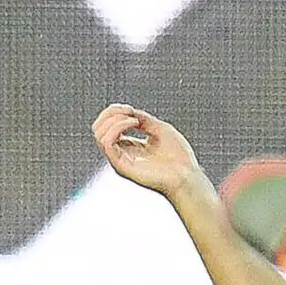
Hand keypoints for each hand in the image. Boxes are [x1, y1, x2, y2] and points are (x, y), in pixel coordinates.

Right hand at [91, 104, 205, 199]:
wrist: (187, 175)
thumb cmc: (179, 158)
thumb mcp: (160, 129)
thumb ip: (143, 119)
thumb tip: (128, 111)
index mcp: (130, 146)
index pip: (107, 126)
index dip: (114, 112)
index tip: (131, 109)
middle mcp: (123, 153)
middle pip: (98, 129)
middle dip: (110, 113)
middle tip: (130, 111)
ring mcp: (121, 160)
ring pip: (99, 134)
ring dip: (115, 119)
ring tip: (134, 120)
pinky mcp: (122, 166)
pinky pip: (107, 143)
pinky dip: (118, 127)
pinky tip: (134, 124)